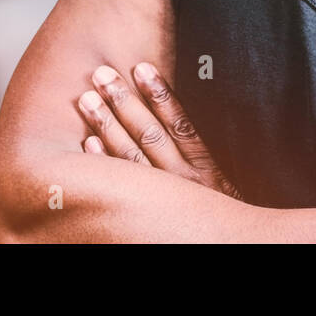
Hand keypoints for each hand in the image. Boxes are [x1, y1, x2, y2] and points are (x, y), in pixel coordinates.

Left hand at [77, 61, 242, 200]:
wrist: (229, 248)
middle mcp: (183, 184)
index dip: (160, 94)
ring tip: (87, 99)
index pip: (180, 123)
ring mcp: (162, 201)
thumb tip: (183, 117)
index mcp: (206, 170)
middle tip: (100, 74)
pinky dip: (103, 164)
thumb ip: (205, 154)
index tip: (141, 67)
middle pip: (148, 135)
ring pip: (130, 158)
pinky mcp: (148, 214)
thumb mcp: (225, 185)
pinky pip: (121, 189)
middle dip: (123, 102)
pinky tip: (87, 143)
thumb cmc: (224, 216)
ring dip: (107, 126)